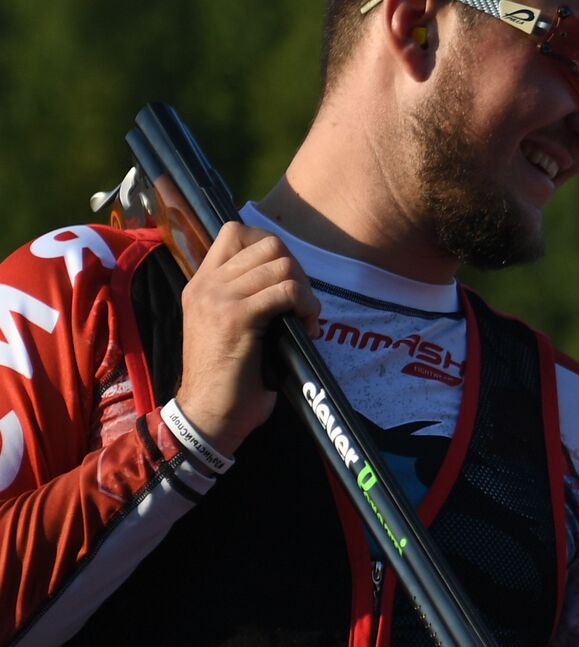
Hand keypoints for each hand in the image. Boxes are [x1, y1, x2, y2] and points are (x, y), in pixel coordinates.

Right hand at [175, 223, 319, 453]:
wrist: (208, 415)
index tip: (286, 279)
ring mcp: (219, 298)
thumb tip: (287, 278)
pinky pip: (286, 291)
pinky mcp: (236, 318)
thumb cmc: (228, 379)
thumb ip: (247, 296)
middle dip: (297, 270)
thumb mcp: (230, 326)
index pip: (236, 231)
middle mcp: (207, 284)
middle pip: (268, 244)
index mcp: (202, 283)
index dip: (272, 247)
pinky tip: (307, 328)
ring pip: (282, 265)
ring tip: (305, 318)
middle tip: (301, 303)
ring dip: (305, 291)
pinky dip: (307, 306)